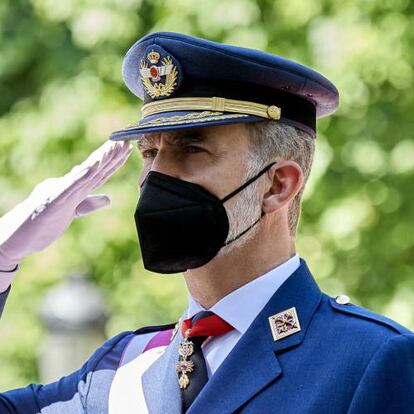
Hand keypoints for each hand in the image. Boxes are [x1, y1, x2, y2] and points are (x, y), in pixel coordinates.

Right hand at [0, 140, 132, 269]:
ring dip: (100, 159)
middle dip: (111, 154)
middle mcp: (69, 185)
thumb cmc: (44, 221)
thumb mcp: (73, 211)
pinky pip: (70, 187)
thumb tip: (108, 198)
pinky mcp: (52, 201)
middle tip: (125, 139)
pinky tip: (93, 166)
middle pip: (95, 168)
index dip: (114, 161)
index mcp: (75, 188)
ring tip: (113, 146)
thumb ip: (89, 204)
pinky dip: (81, 176)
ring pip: (85, 173)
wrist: (18, 234)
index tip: (126, 148)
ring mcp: (60, 192)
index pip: (99, 172)